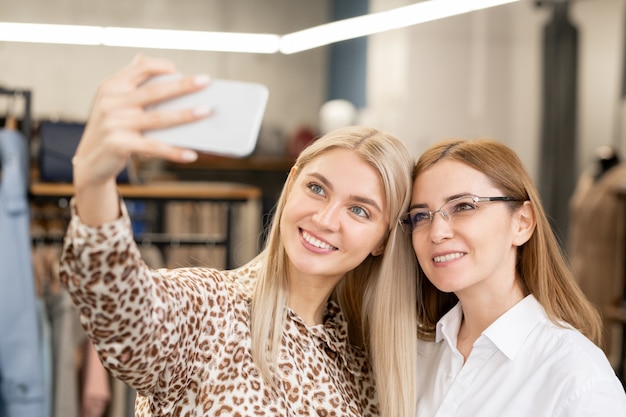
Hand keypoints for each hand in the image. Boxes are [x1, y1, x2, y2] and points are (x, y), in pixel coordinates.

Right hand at [72, 55, 210, 190]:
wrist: (89, 162)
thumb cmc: (110, 128)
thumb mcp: (113, 102)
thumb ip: (128, 83)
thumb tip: (142, 57)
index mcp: (112, 87)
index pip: (139, 68)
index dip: (161, 66)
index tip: (180, 70)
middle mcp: (112, 103)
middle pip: (154, 91)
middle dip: (183, 85)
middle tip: (206, 81)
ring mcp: (115, 124)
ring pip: (158, 119)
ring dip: (185, 115)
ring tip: (206, 112)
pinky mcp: (120, 145)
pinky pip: (154, 147)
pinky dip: (174, 152)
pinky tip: (191, 154)